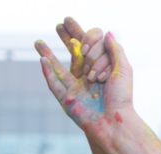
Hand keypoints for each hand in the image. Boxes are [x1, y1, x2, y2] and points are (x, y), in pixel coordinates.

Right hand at [36, 22, 132, 141]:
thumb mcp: (123, 70)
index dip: (92, 48)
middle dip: (66, 41)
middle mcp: (87, 81)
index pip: (92, 51)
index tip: (90, 53)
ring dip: (48, 55)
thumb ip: (115, 51)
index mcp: (101, 73)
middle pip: (73, 57)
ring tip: (38, 42)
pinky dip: (47, 73)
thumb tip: (107, 32)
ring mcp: (75, 91)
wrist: (114, 122)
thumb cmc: (121, 98)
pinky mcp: (67, 101)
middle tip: (59, 25)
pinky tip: (42, 59)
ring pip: (58, 70)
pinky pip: (54, 85)